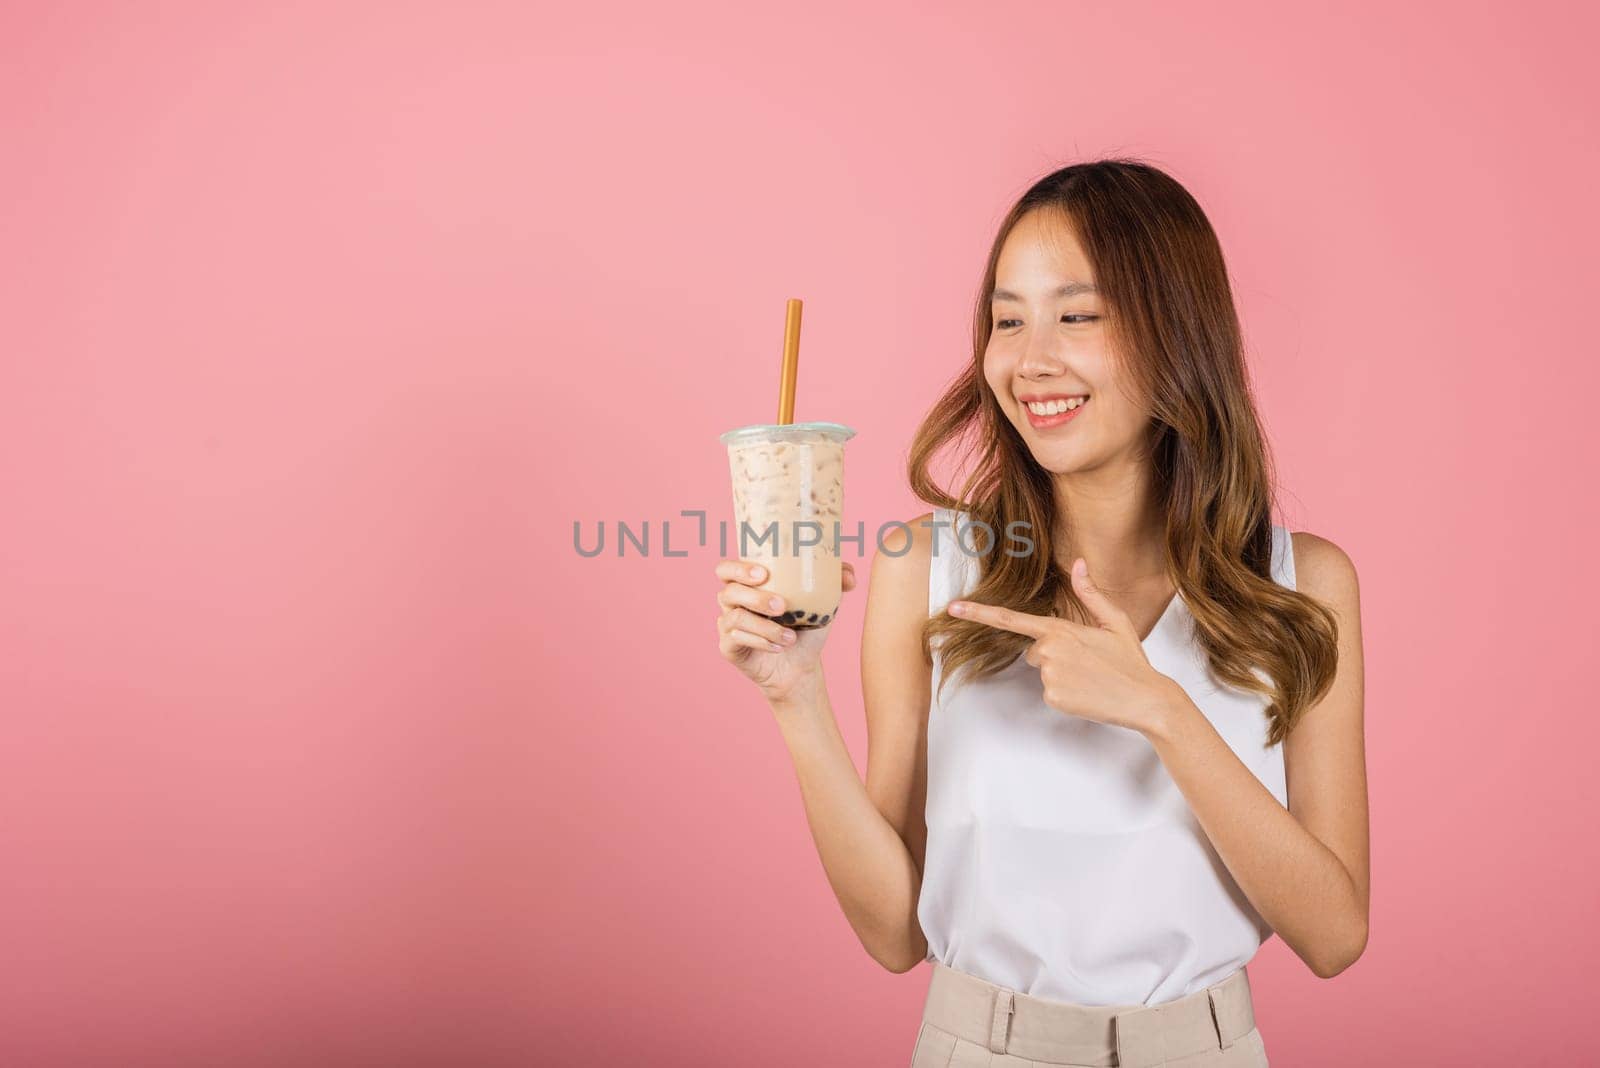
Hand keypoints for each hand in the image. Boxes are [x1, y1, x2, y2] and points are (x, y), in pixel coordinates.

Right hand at [714, 558, 857, 707]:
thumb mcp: (822, 603)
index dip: (739, 567)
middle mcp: (733, 602)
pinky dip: (761, 642)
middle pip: (729, 590)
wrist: (800, 666)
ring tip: (789, 636)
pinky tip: (779, 647)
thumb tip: (850, 574)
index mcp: (748, 584)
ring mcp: (727, 625)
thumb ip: (835, 583)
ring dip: (765, 626)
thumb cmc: (805, 626)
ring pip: (736, 617)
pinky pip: (737, 639)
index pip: (728, 568)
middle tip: (781, 605)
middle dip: (754, 596)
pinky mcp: (728, 647)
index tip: (764, 573)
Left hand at [947, 556, 1178, 734]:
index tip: (953, 608)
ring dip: (1061, 673)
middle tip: (1086, 661)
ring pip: (1042, 671)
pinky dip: (1065, 693)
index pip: (1011, 620)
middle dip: (1054, 654)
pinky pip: (1049, 692)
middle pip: (1034, 650)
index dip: (978, 613)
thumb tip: (1080, 563)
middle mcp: (1048, 651)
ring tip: (1090, 676)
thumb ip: (1090, 593)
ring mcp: (1049, 676)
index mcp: (1059, 629)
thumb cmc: (1130, 659)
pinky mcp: (1052, 698)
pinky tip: (1087, 692)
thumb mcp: (1114, 621)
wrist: (1145, 698)